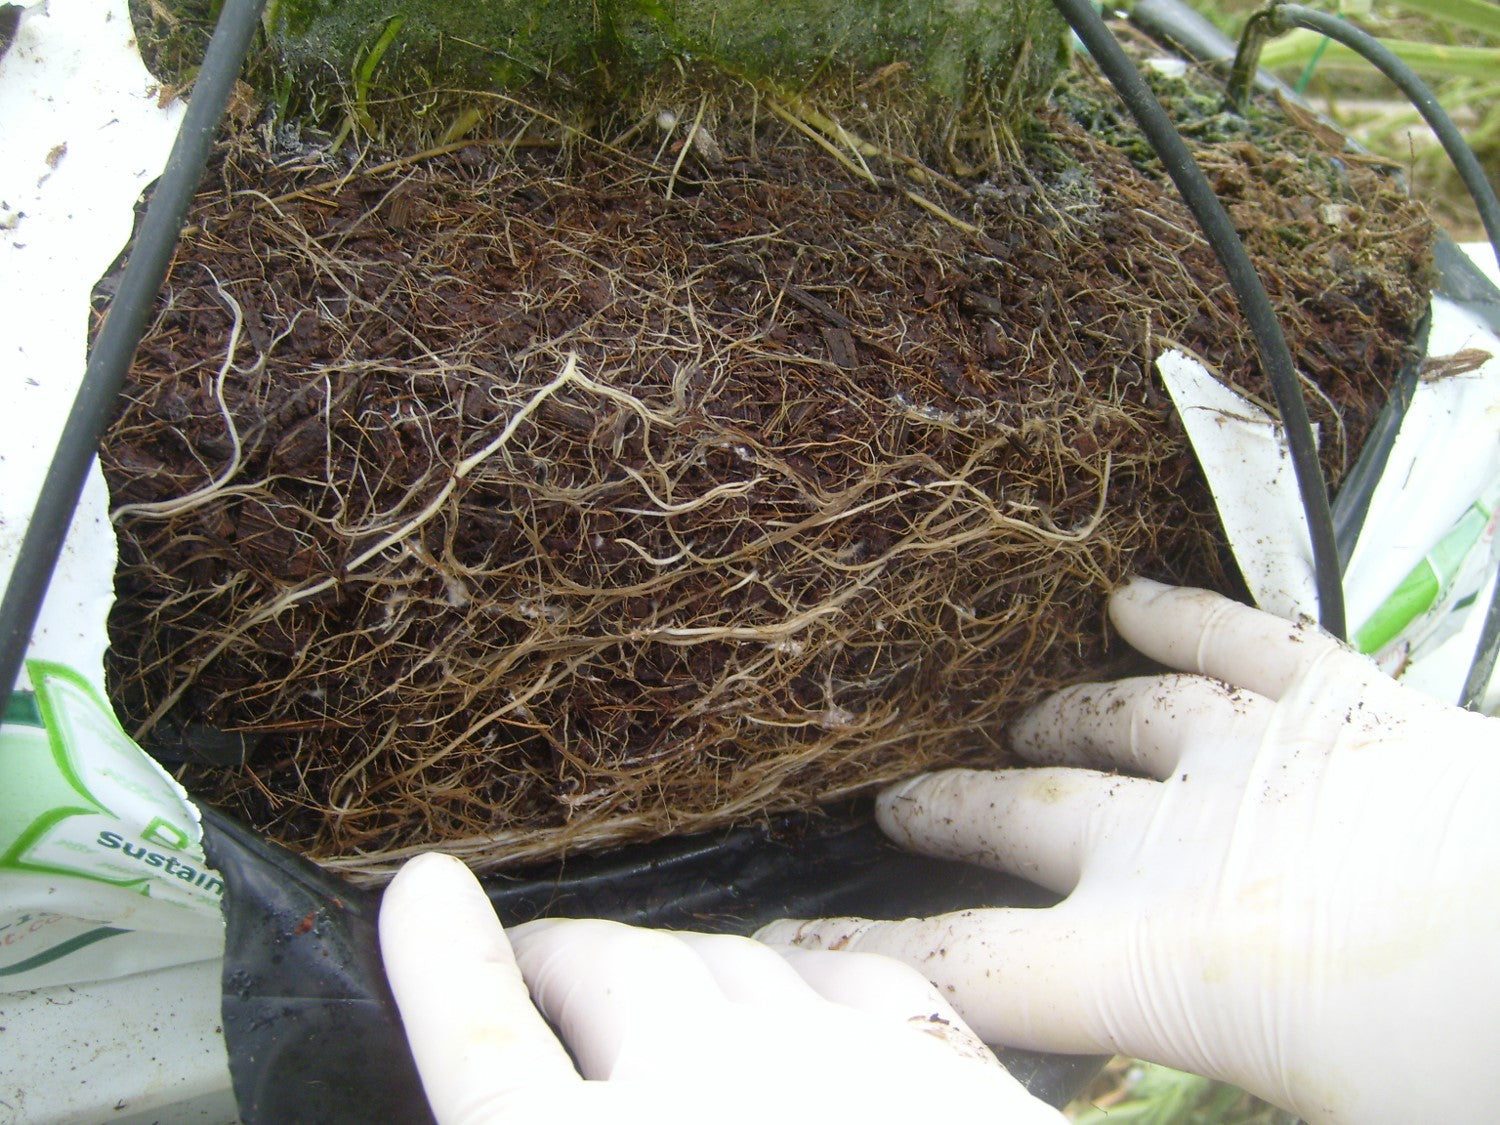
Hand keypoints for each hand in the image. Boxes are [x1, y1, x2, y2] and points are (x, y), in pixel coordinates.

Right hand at [378, 852, 1064, 1123]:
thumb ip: (554, 1123)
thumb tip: (533, 1113)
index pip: (481, 1034)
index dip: (443, 958)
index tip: (419, 885)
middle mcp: (697, 1086)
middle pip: (603, 972)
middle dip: (558, 960)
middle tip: (541, 977)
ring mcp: (830, 1064)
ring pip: (719, 959)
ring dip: (672, 970)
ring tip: (656, 999)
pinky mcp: (940, 1067)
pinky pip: (840, 975)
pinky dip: (797, 980)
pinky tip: (792, 999)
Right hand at [757, 577, 1499, 1124]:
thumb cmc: (1461, 1067)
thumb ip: (1197, 1112)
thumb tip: (1140, 1118)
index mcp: (1150, 965)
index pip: (963, 967)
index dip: (859, 954)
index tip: (783, 941)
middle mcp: (1171, 844)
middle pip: (1016, 819)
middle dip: (947, 810)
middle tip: (900, 803)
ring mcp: (1251, 759)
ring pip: (1117, 717)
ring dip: (1060, 719)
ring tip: (1025, 725)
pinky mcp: (1341, 707)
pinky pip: (1242, 640)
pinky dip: (1186, 612)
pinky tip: (1137, 595)